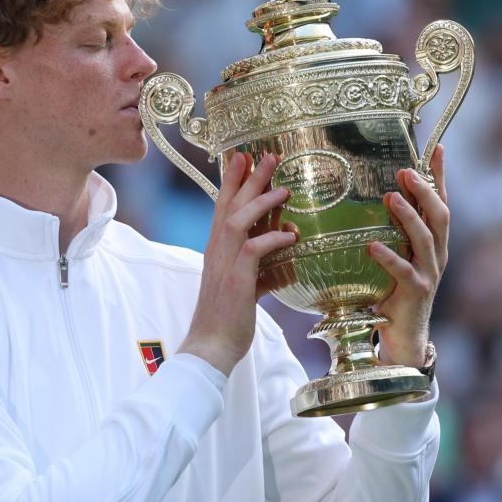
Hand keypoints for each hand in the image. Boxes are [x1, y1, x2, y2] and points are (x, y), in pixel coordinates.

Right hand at [180, 152, 294, 375]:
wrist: (211, 347)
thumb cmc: (228, 320)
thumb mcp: (248, 289)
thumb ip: (264, 272)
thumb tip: (287, 263)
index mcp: (217, 251)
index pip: (223, 208)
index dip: (233, 182)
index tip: (244, 158)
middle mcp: (216, 252)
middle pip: (230, 205)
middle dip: (249, 178)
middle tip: (267, 155)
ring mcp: (224, 264)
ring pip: (239, 220)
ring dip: (261, 201)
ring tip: (284, 187)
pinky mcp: (236, 281)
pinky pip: (254, 250)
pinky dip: (273, 239)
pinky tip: (291, 235)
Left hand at [369, 144, 449, 368]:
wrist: (404, 336)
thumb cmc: (395, 293)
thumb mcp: (398, 256)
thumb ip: (393, 231)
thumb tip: (376, 197)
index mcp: (435, 242)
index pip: (441, 202)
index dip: (440, 176)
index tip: (438, 147)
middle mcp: (437, 255)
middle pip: (440, 215)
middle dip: (426, 190)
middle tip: (406, 171)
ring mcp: (429, 274)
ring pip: (426, 239)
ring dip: (409, 217)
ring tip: (391, 197)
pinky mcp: (416, 293)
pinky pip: (403, 272)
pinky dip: (388, 258)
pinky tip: (372, 246)